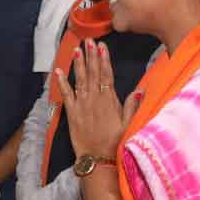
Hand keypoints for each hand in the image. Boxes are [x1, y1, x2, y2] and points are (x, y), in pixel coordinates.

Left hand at [56, 40, 142, 160]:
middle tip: (88, 41)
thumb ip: (132, 105)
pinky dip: (62, 82)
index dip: (104, 59)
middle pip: (93, 73)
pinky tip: (58, 71)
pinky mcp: (71, 113)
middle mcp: (94, 99)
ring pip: (80, 79)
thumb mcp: (129, 124)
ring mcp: (82, 105)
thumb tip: (141, 89)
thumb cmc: (115, 142)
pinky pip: (66, 94)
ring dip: (78, 64)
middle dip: (91, 56)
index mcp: (109, 100)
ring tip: (76, 50)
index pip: (106, 75)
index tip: (102, 46)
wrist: (98, 159)